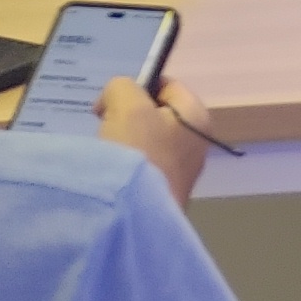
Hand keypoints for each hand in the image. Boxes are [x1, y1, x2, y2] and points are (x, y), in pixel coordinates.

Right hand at [100, 75, 211, 205]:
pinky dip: (123, 166)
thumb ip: (123, 88)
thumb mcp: (128, 107)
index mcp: (197, 116)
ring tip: (104, 151)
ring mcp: (181, 171)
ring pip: (145, 142)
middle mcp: (197, 142)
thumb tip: (116, 98)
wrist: (135, 215)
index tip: (110, 101)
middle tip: (103, 124)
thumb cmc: (138, 153)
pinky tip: (108, 172)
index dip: (137, 87)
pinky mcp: (162, 193)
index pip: (168, 86)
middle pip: (155, 115)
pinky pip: (140, 168)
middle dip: (127, 116)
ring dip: (122, 142)